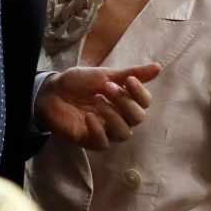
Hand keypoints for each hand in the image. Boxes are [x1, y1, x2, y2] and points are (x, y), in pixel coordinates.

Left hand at [36, 64, 158, 149]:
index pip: (144, 103)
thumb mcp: (105, 74)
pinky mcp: (91, 141)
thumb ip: (131, 74)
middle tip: (107, 87)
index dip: (140, 93)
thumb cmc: (79, 83)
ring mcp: (106, 131)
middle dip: (124, 102)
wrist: (51, 91)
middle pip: (137, 119)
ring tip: (97, 100)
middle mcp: (119, 118)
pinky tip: (89, 117)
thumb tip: (159, 67)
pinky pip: (103, 143)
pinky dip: (98, 130)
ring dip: (113, 116)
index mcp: (125, 102)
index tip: (128, 80)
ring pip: (124, 133)